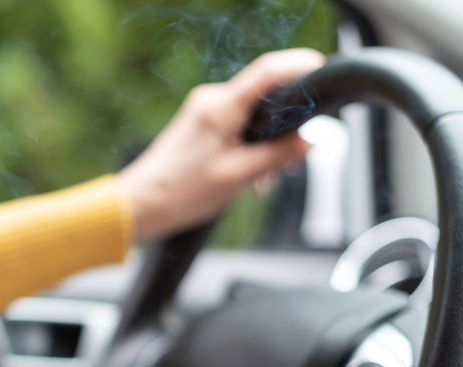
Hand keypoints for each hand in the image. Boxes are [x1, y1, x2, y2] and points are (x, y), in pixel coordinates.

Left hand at [119, 48, 325, 240]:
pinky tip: (248, 175)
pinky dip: (249, 147)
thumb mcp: (237, 177)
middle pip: (265, 97)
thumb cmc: (179, 192)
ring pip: (253, 116)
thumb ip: (277, 156)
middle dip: (283, 128)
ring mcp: (205, 111)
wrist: (140, 204)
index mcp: (220, 108)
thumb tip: (310, 141)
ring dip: (265, 145)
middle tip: (288, 163)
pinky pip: (237, 126)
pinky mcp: (202, 124)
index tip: (321, 70)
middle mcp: (211, 100)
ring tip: (260, 180)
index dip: (298, 66)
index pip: (267, 72)